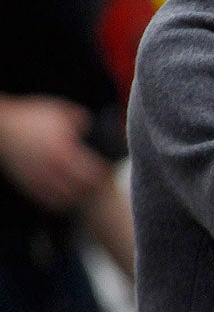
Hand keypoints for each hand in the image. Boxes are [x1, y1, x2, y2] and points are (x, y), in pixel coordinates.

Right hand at [0, 95, 110, 213]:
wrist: (1, 126)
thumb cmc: (32, 117)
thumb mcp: (60, 111)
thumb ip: (81, 119)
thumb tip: (93, 127)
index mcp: (63, 151)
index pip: (91, 173)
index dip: (103, 175)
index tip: (106, 172)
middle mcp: (51, 168)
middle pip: (80, 189)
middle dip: (91, 188)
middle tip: (96, 184)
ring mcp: (38, 178)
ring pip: (64, 198)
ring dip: (75, 196)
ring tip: (80, 190)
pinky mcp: (26, 184)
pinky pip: (46, 200)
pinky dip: (57, 200)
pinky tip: (62, 193)